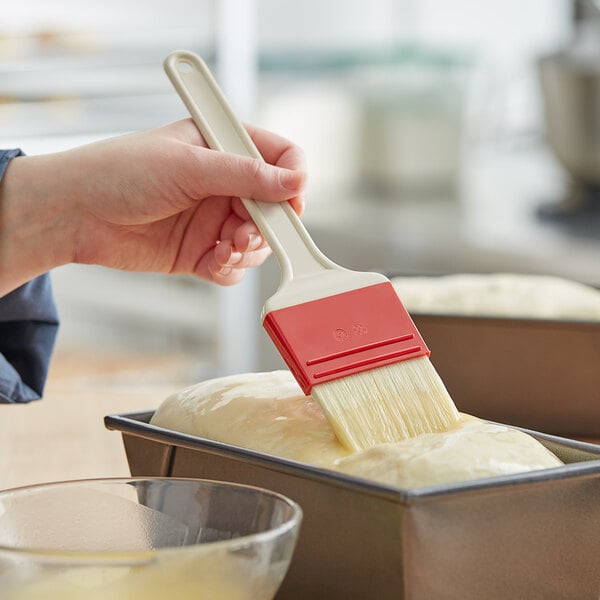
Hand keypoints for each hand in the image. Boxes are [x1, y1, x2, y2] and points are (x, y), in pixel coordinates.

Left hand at [0, 119, 305, 293]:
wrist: (75, 214)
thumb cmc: (121, 172)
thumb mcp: (189, 165)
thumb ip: (245, 175)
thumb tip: (295, 182)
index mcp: (223, 148)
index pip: (279, 159)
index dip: (293, 180)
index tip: (291, 201)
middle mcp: (223, 184)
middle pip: (274, 207)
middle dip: (267, 224)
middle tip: (245, 231)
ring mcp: (213, 219)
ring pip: (257, 241)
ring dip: (248, 249)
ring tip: (224, 246)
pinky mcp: (199, 251)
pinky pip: (233, 266)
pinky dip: (229, 268)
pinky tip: (212, 261)